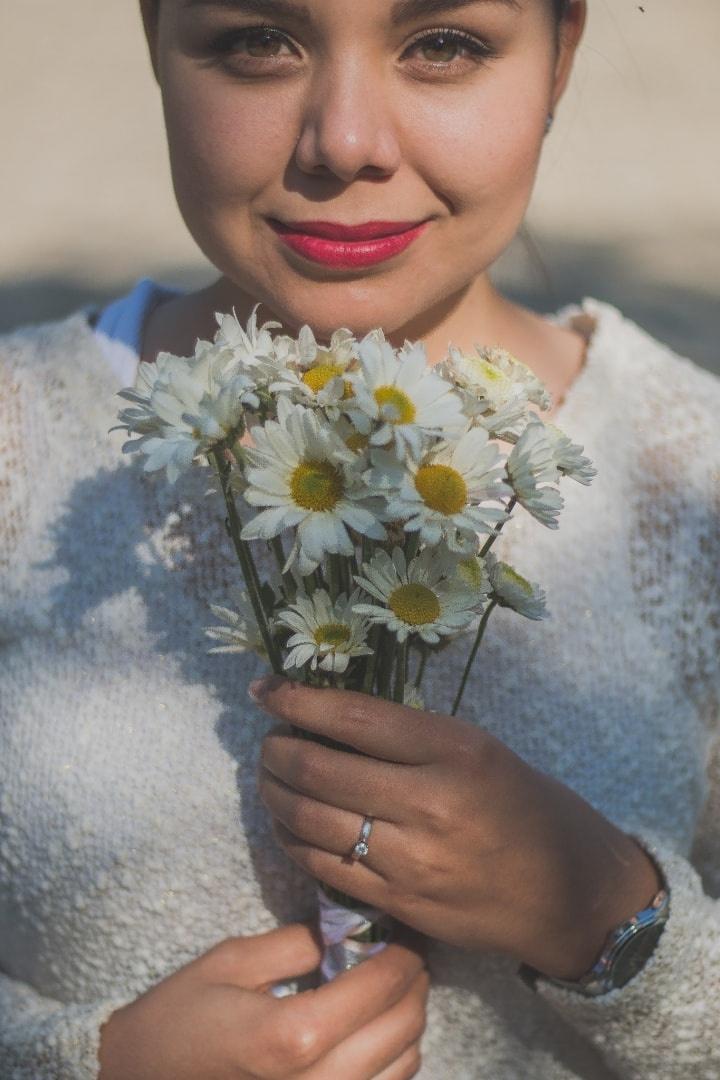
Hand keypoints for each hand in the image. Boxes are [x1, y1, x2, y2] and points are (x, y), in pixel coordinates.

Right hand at [98, 920, 428, 1078]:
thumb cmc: (179, 1019)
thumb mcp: (231, 962)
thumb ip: (296, 943)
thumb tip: (345, 933)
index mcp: (295, 1036)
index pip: (380, 987)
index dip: (402, 954)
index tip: (402, 933)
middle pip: (405, 1028)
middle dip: (414, 984)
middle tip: (405, 956)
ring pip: (405, 1066)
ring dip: (409, 1023)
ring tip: (392, 992)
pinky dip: (393, 1060)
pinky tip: (372, 1033)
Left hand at [253, 677, 662, 980]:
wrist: (568, 892)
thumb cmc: (524, 805)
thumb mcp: (477, 748)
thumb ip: (407, 736)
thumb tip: (327, 717)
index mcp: (454, 750)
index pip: (354, 718)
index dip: (296, 701)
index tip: (265, 690)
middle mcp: (428, 803)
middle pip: (318, 770)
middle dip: (275, 750)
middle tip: (268, 740)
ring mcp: (409, 861)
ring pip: (309, 821)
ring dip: (274, 794)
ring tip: (269, 777)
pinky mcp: (398, 905)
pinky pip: (322, 867)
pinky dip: (291, 839)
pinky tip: (286, 822)